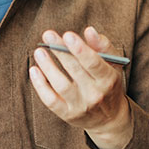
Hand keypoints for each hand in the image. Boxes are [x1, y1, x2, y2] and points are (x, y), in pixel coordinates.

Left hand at [30, 27, 132, 148]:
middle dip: (60, 51)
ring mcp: (80, 106)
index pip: (94, 63)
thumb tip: (89, 30)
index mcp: (108, 79)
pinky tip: (34, 70)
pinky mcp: (67, 114)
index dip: (80, 49)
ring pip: (61, 85)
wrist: (109, 118)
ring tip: (39, 51)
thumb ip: (103, 46)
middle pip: (75, 71)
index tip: (67, 35)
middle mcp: (96, 94)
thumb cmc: (109, 83)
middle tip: (48, 35)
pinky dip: (40, 85)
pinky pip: (51, 100)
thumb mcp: (113, 64)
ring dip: (48, 67)